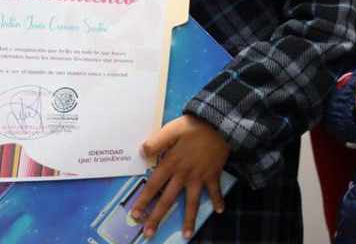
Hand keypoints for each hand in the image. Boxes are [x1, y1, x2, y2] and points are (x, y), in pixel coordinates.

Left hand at [133, 114, 229, 238]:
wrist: (220, 123)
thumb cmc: (194, 126)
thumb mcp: (172, 129)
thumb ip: (157, 142)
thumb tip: (142, 152)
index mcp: (171, 164)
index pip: (153, 185)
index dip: (143, 200)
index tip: (135, 215)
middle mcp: (184, 175)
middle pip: (168, 199)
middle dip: (158, 217)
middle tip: (149, 233)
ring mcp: (199, 177)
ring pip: (192, 202)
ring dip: (189, 219)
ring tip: (186, 235)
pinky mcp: (213, 174)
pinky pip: (215, 190)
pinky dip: (217, 200)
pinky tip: (219, 211)